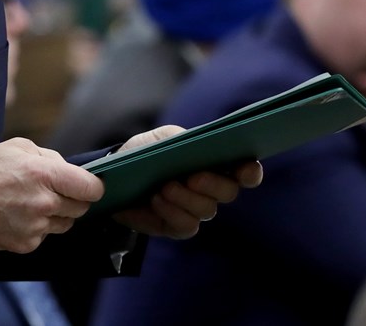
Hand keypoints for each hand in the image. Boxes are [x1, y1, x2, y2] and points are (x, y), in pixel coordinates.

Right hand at [0, 137, 104, 253]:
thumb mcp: (17, 147)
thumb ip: (48, 156)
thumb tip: (67, 169)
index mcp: (45, 174)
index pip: (90, 188)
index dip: (93, 186)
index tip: (90, 186)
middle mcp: (44, 203)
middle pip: (81, 208)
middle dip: (73, 199)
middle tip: (55, 192)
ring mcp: (36, 226)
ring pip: (64, 224)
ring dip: (56, 215)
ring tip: (32, 204)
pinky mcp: (26, 244)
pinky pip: (44, 236)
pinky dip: (37, 228)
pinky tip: (19, 217)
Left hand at [108, 126, 263, 238]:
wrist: (115, 176)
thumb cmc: (144, 153)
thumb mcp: (160, 138)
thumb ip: (180, 138)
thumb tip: (199, 145)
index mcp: (213, 163)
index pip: (244, 171)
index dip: (250, 171)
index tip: (246, 169)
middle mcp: (211, 189)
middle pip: (228, 192)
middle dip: (213, 184)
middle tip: (193, 177)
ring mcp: (196, 210)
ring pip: (207, 210)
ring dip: (186, 198)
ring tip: (164, 187)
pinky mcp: (178, 226)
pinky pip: (187, 225)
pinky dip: (172, 212)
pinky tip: (156, 200)